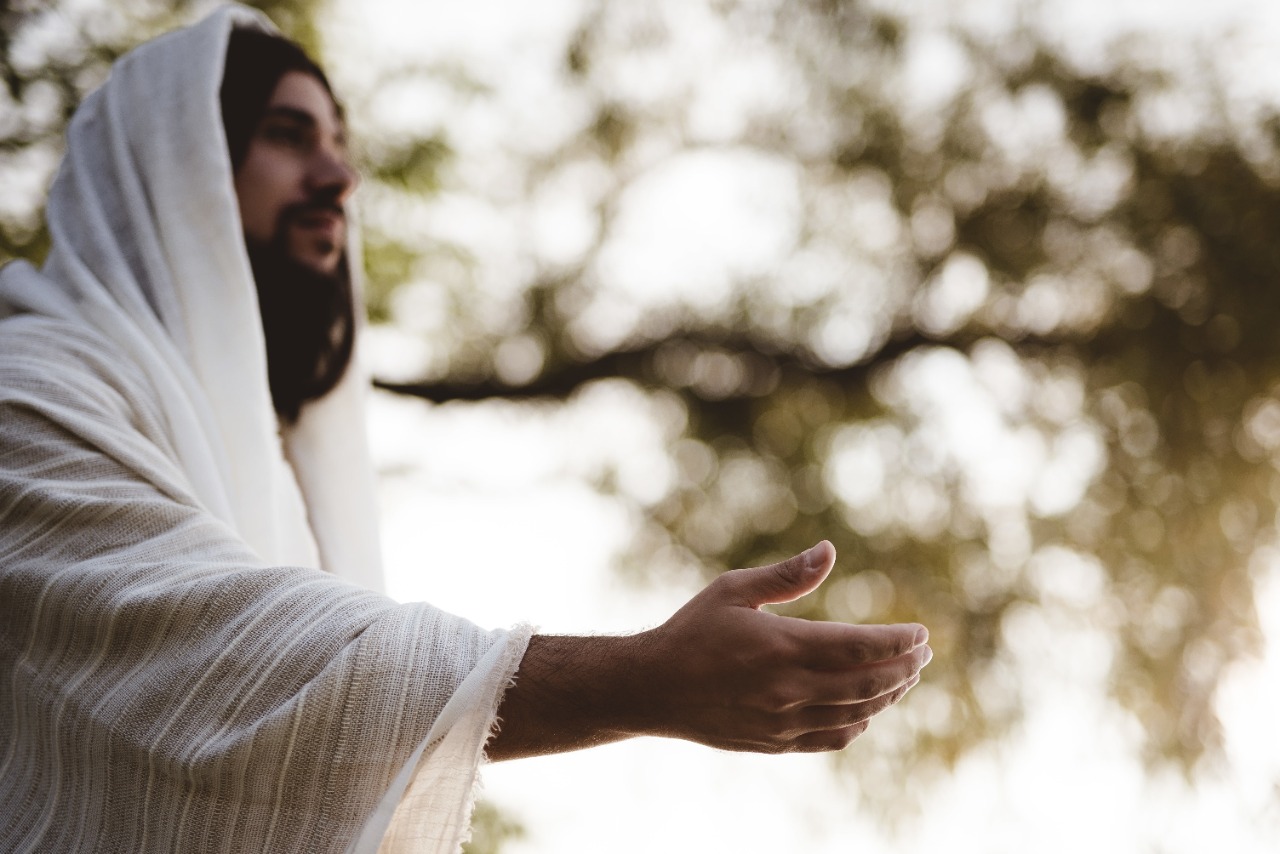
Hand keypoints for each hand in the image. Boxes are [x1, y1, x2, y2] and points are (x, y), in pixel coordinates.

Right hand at [633, 540, 930, 752]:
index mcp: (782, 646)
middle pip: (868, 684)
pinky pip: (831, 738)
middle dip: (904, 668)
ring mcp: (783, 722)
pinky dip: (858, 725)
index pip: (860, 648)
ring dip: (887, 696)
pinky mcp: (775, 743)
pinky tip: (866, 711)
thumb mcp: (733, 590)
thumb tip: (829, 550)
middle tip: (924, 654)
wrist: (652, 689)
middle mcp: (789, 689)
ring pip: (855, 714)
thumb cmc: (691, 630)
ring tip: (904, 678)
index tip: (921, 633)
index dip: (898, 642)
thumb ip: (786, 575)